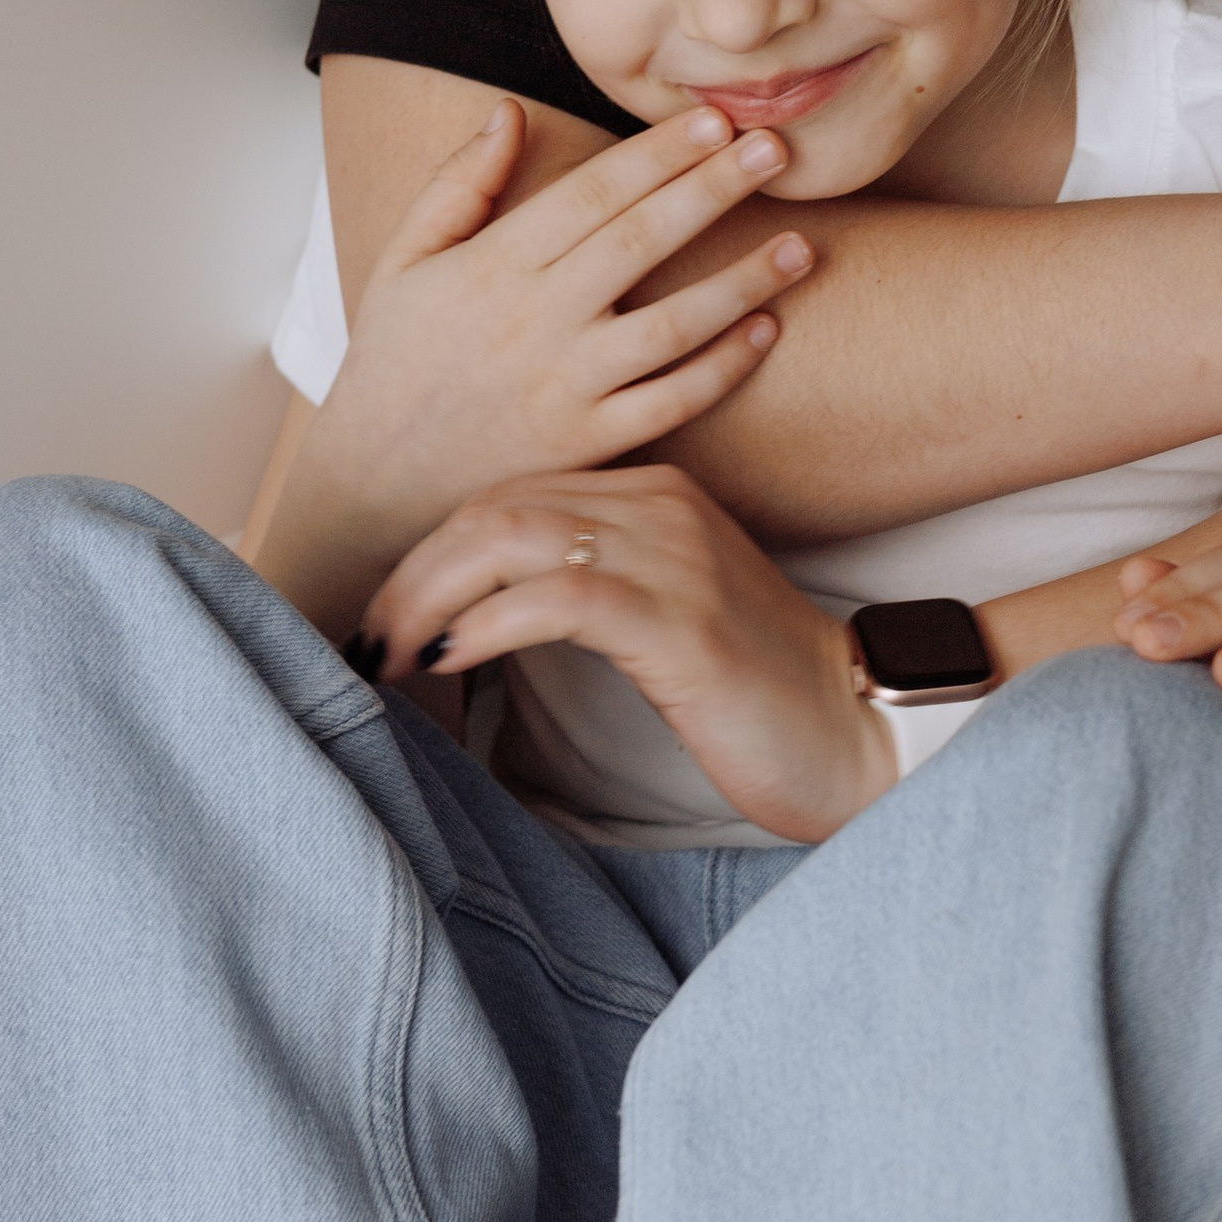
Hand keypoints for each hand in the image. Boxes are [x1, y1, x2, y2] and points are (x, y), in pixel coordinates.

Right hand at [263, 99, 811, 628]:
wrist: (372, 483)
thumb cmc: (395, 362)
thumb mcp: (404, 260)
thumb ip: (458, 184)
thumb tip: (508, 111)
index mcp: (494, 266)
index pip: (594, 193)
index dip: (659, 154)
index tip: (715, 121)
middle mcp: (536, 322)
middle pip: (644, 241)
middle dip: (716, 190)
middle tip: (779, 151)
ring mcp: (567, 388)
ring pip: (674, 324)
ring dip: (744, 281)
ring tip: (802, 245)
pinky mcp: (588, 445)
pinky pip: (672, 401)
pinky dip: (723, 368)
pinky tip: (765, 331)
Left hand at [363, 465, 895, 844]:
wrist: (856, 729)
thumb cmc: (757, 692)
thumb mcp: (666, 617)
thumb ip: (592, 590)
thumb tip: (480, 618)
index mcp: (655, 495)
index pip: (510, 493)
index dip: (431, 552)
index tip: (385, 613)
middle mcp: (660, 507)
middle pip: (494, 506)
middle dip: (411, 574)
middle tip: (365, 640)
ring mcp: (672, 557)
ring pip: (508, 538)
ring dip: (429, 598)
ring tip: (390, 655)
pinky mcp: (678, 620)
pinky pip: (556, 597)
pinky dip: (487, 625)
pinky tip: (451, 659)